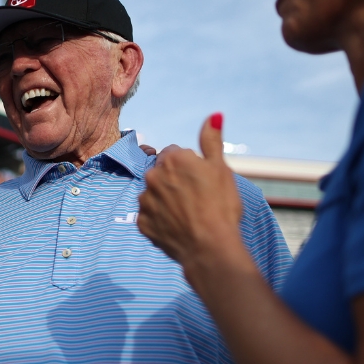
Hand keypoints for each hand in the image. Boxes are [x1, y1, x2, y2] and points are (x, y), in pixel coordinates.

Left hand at [138, 113, 243, 265]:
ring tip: (187, 215)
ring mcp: (145, 200)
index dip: (190, 168)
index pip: (175, 155)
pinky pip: (150, 217)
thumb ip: (211, 140)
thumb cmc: (220, 206)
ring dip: (166, 201)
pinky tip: (177, 227)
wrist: (210, 248)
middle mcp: (153, 176)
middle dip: (175, 182)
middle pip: (163, 173)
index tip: (200, 182)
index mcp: (173, 159)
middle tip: (195, 199)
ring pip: (154, 194)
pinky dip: (160, 221)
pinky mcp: (141, 222)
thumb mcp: (221, 169)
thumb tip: (213, 115)